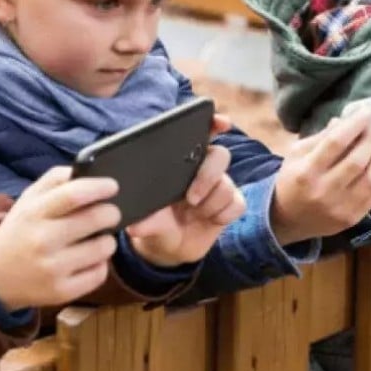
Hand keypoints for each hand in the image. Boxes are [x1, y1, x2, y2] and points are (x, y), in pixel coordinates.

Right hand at [0, 167, 120, 310]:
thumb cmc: (20, 231)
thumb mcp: (28, 200)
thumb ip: (56, 179)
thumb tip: (88, 170)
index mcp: (35, 213)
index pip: (75, 194)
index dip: (100, 187)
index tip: (114, 186)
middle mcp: (42, 241)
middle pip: (97, 219)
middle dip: (112, 213)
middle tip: (111, 213)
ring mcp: (52, 269)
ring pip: (104, 247)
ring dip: (108, 240)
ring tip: (97, 238)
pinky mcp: (61, 292)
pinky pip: (100, 273)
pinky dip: (100, 264)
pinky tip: (88, 259)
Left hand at [128, 118, 245, 267]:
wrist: (170, 247)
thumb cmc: (156, 223)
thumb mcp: (148, 221)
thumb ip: (146, 221)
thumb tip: (134, 226)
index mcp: (181, 160)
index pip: (201, 133)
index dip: (214, 123)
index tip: (222, 123)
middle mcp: (204, 167)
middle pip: (220, 156)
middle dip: (208, 177)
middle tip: (190, 199)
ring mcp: (220, 185)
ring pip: (227, 186)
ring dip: (209, 205)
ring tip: (193, 215)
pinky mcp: (232, 203)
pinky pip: (236, 204)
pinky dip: (221, 216)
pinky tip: (208, 220)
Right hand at [270, 108, 370, 245]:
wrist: (287, 218)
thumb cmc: (293, 178)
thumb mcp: (297, 153)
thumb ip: (321, 136)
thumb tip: (346, 120)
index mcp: (305, 172)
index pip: (335, 142)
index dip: (355, 124)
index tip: (366, 111)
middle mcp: (323, 192)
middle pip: (357, 160)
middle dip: (370, 137)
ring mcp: (340, 208)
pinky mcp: (352, 218)